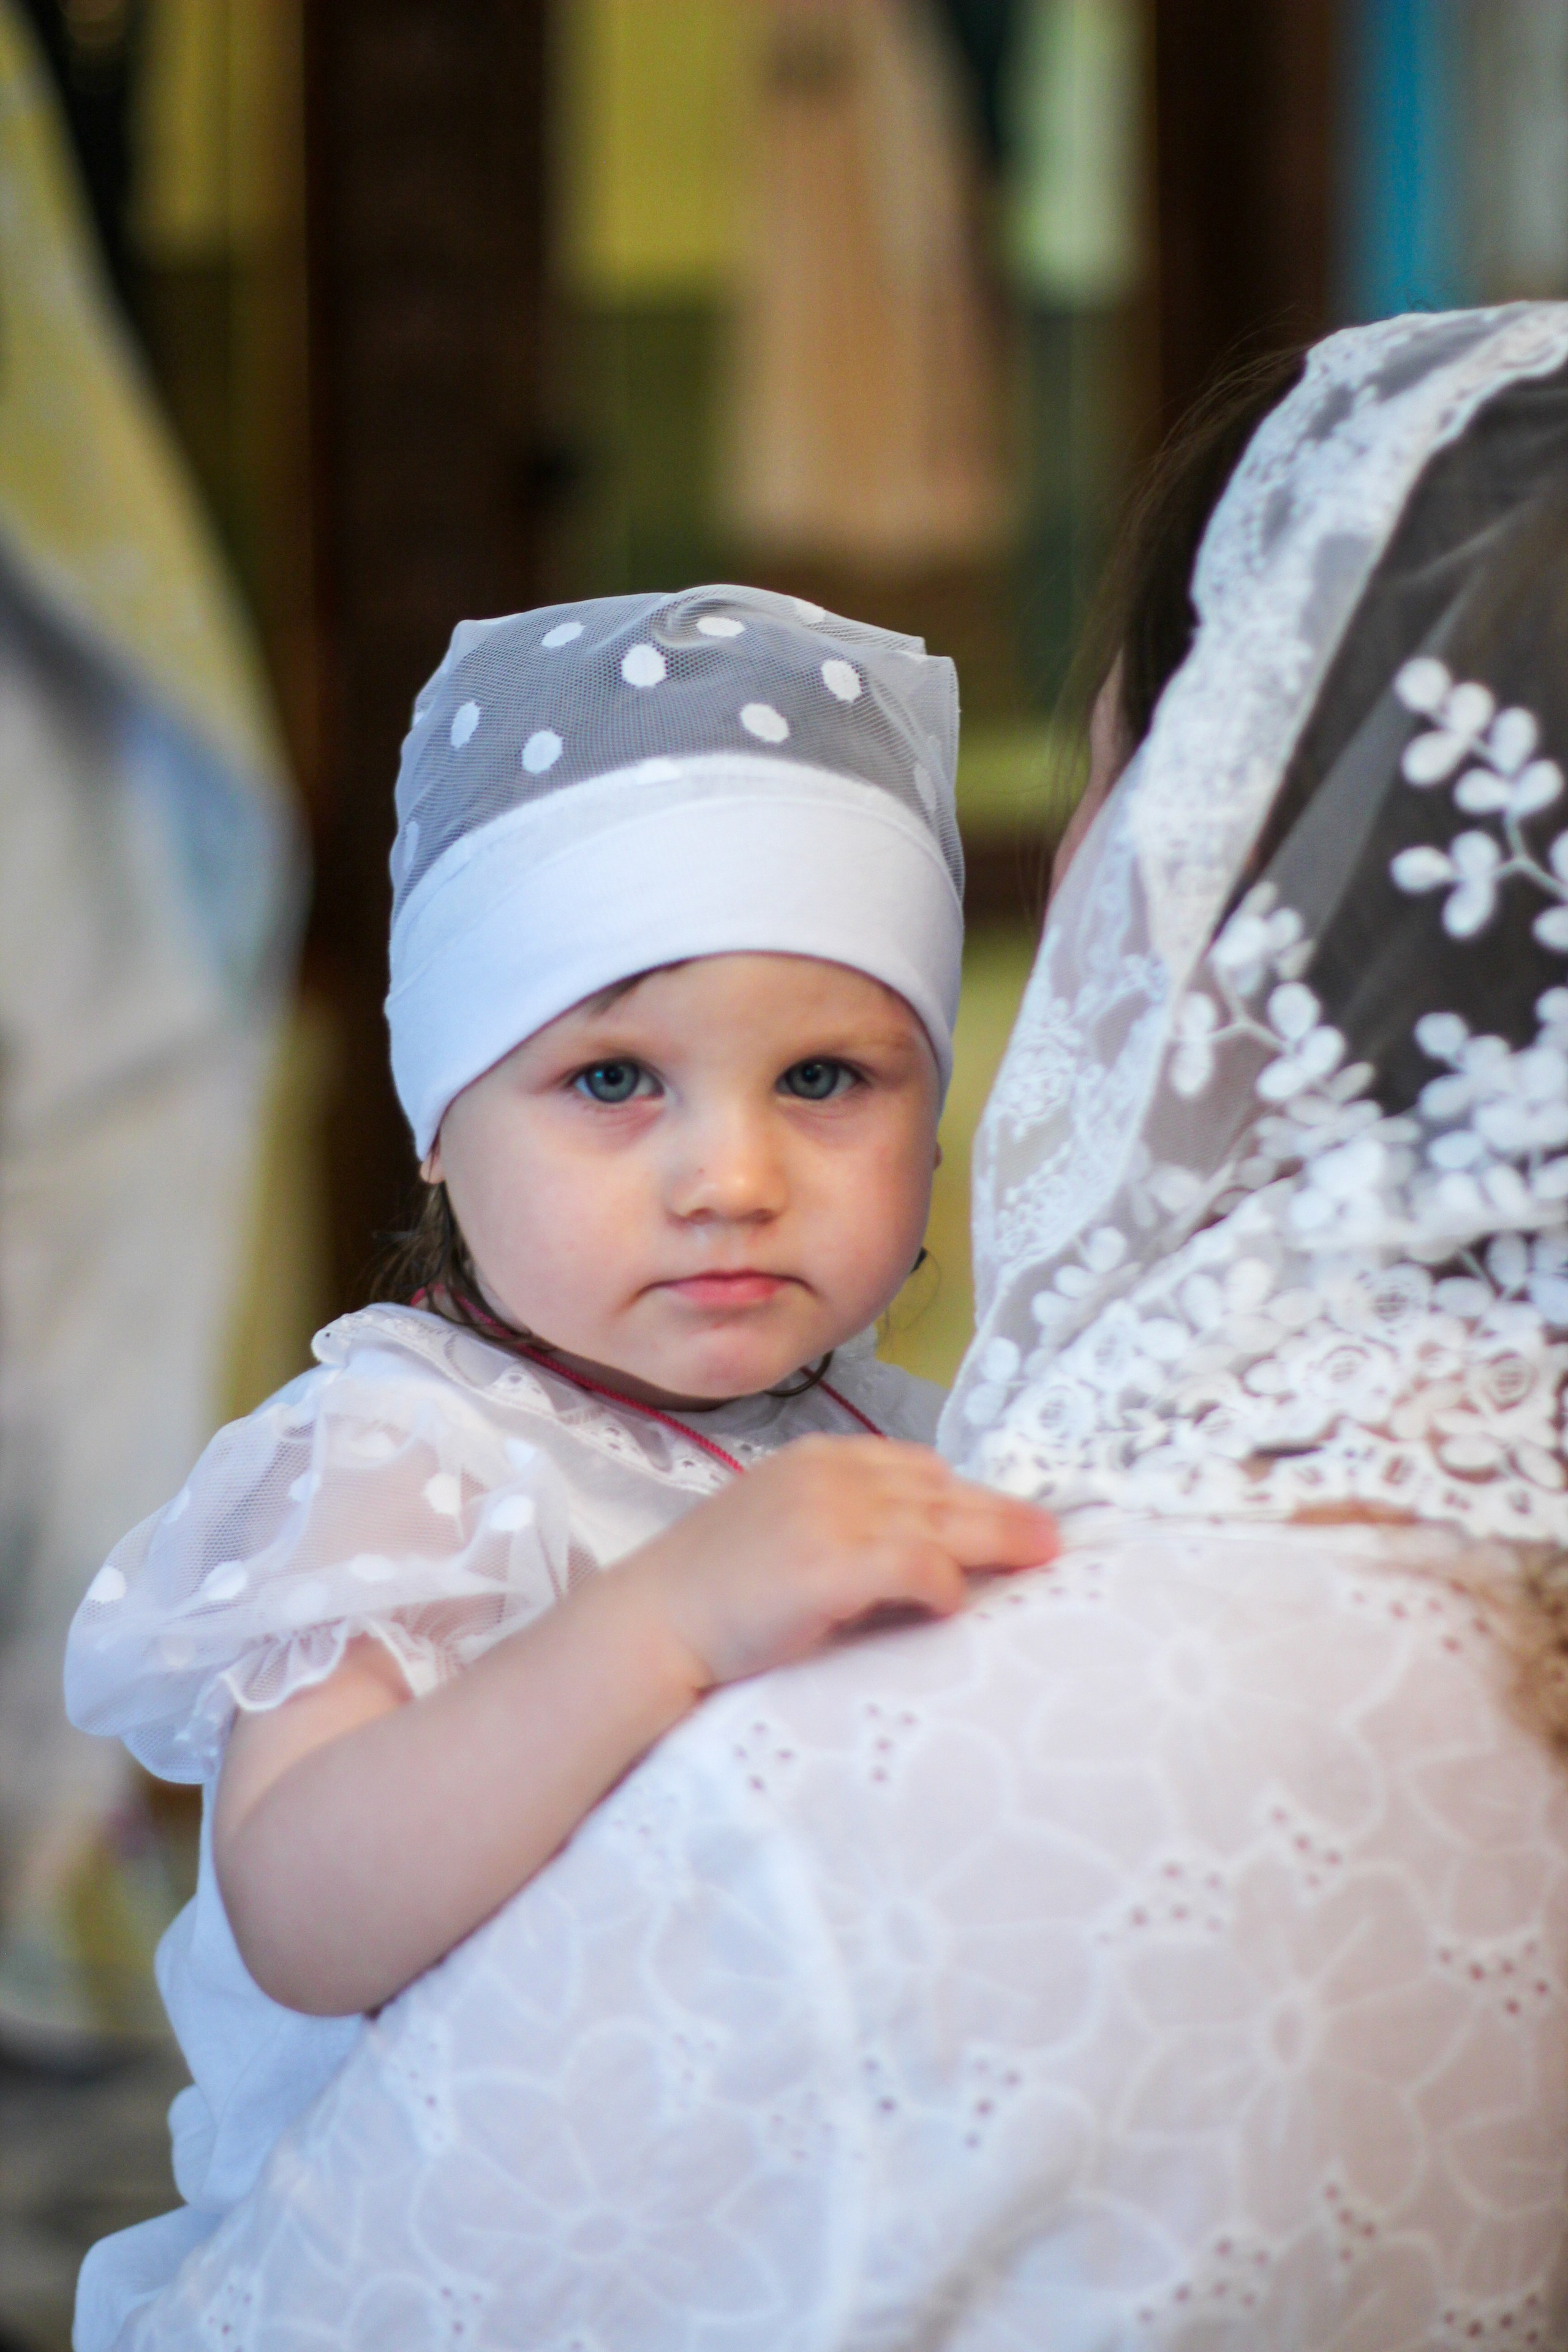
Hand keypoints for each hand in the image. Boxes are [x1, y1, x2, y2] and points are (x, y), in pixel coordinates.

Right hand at [623, 1435, 1057, 1688]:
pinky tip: (955, 1603)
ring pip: (942, 1522)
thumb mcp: (783, 1533)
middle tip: (1050, 1538)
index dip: (963, 1495)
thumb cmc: (715, 1593)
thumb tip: (918, 1555)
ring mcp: (832, 1514)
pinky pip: (916, 1564)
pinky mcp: (832, 1563)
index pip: (914, 1466)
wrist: (652, 1624)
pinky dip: (943, 1582)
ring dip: (996, 1543)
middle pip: (940, 1490)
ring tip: (1040, 1561)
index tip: (998, 1518)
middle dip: (1001, 1514)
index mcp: (818, 1459)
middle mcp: (831, 1474)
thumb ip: (843, 1526)